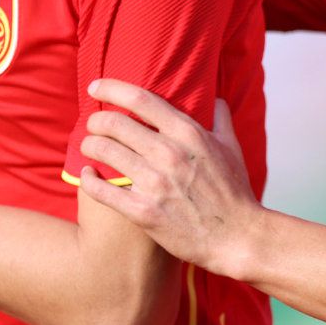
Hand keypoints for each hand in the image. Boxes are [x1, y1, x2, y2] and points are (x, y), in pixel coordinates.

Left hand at [77, 79, 263, 277]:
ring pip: (104, 151)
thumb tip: (214, 99)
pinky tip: (87, 175)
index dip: (111, 88)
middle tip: (92, 125)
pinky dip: (88, 179)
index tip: (95, 87)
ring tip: (88, 147)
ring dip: (89, 146)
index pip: (140, 99)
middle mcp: (168, 153)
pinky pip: (101, 190)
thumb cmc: (235, 192)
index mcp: (187, 133)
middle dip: (96, 121)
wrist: (238, 237)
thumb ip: (220, 119)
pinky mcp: (143, 212)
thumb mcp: (232, 148)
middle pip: (114, 123)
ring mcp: (155, 183)